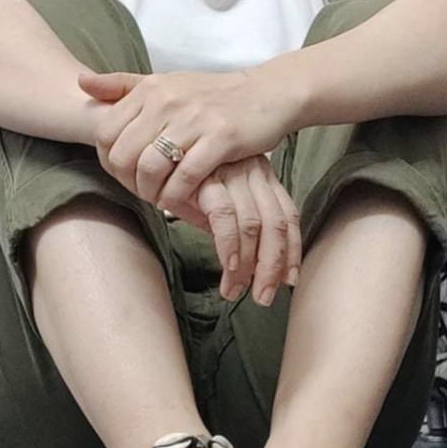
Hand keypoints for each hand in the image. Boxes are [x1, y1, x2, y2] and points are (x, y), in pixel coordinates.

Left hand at [79, 66, 295, 212]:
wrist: (266, 94)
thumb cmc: (212, 95)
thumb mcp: (165, 83)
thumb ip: (122, 86)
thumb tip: (80, 82)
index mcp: (150, 88)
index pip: (104, 132)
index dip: (108, 160)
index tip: (125, 173)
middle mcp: (167, 101)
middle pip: (123, 154)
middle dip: (127, 181)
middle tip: (142, 191)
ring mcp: (195, 119)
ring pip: (151, 167)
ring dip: (150, 192)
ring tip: (159, 198)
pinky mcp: (221, 138)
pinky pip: (185, 176)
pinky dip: (176, 195)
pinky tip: (179, 200)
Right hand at [184, 155, 301, 303]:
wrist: (154, 151)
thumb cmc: (185, 177)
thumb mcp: (218, 197)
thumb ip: (235, 223)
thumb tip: (246, 266)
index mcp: (262, 176)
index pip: (287, 216)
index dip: (292, 251)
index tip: (289, 280)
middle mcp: (253, 172)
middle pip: (276, 224)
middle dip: (272, 266)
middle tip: (263, 296)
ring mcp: (232, 174)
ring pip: (253, 225)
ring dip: (248, 265)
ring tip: (234, 290)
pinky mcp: (207, 178)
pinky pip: (225, 216)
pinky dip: (229, 245)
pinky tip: (227, 266)